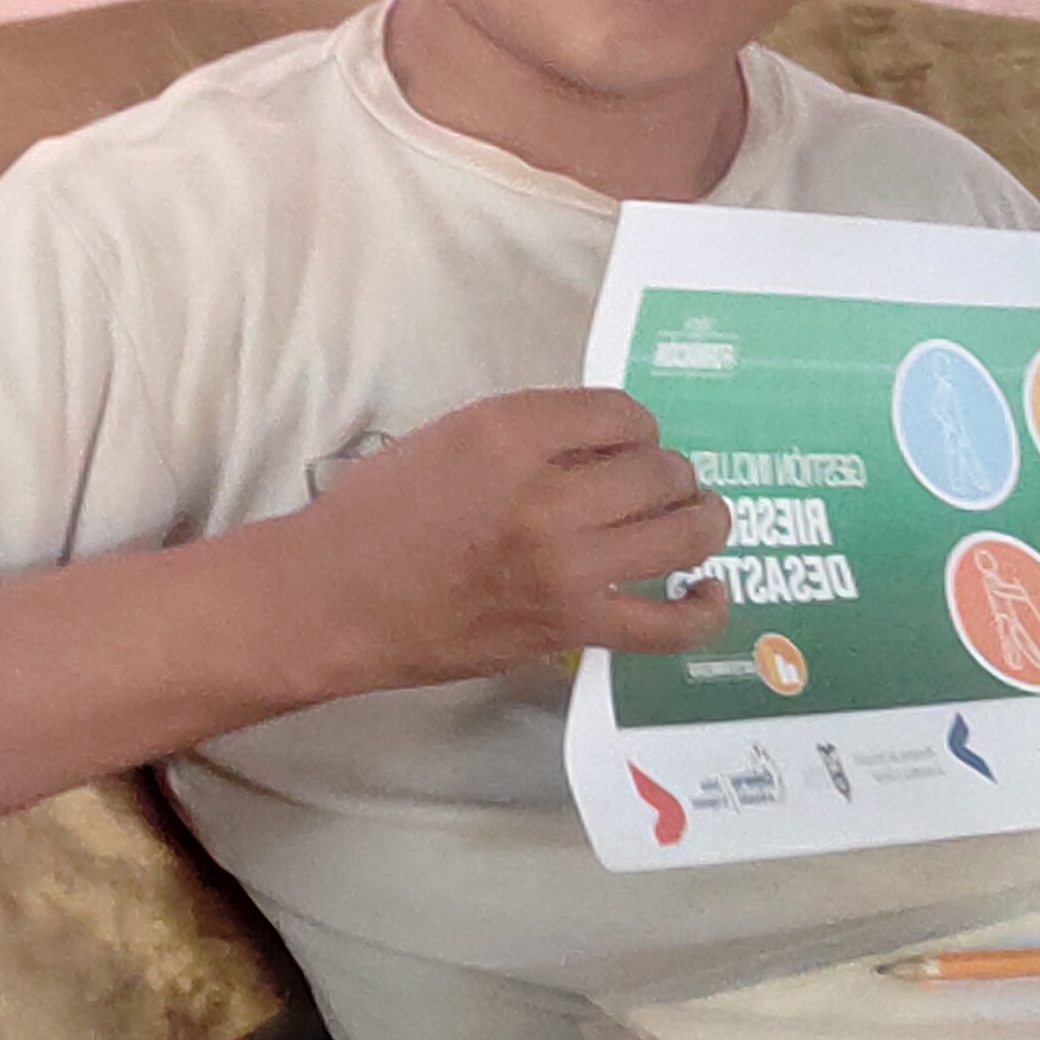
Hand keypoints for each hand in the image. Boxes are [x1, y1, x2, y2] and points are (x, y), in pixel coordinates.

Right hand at [255, 387, 731, 701]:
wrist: (331, 600)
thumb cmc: (374, 515)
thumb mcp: (446, 438)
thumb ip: (526, 434)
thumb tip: (600, 446)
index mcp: (509, 431)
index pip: (622, 414)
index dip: (632, 428)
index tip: (621, 445)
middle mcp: (548, 493)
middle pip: (660, 470)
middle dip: (667, 473)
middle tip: (652, 485)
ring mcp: (565, 564)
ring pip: (682, 533)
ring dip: (700, 521)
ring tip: (694, 519)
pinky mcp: (570, 625)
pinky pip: (668, 624)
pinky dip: (703, 609)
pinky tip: (708, 592)